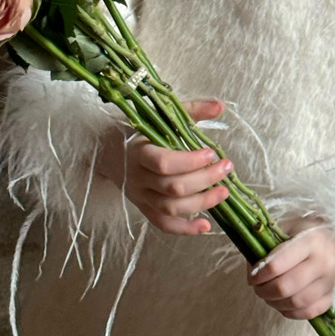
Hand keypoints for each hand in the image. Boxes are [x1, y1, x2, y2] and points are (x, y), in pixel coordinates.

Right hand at [96, 98, 232, 235]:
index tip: (212, 153)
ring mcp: (141, 197)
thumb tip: (220, 106)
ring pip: (170, 208)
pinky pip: (163, 225)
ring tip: (223, 192)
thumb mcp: (161, 116)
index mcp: (140, 152)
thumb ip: (191, 110)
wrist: (107, 151)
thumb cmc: (140, 131)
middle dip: (204, 179)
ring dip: (201, 203)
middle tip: (227, 167)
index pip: (164, 163)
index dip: (190, 161)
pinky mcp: (144, 209)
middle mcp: (139, 178)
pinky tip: (206, 226)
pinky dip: (185, 229)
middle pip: (172, 187)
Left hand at [247, 216, 334, 320]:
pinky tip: (283, 302)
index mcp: (311, 240)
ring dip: (276, 303)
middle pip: (286, 287)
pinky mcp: (333, 295)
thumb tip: (253, 268)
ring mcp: (331, 281)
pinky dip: (291, 311)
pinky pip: (308, 312)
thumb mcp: (288, 227)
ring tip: (269, 294)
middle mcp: (325, 261)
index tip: (253, 276)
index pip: (278, 264)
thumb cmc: (306, 231)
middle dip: (265, 291)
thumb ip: (269, 245)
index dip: (260, 274)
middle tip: (257, 287)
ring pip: (296, 303)